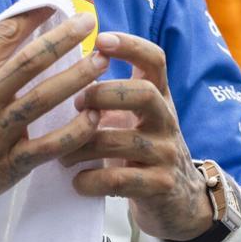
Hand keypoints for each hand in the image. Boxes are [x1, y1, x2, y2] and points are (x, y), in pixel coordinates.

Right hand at [0, 9, 106, 227]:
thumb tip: (4, 44)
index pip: (6, 32)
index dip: (36, 14)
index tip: (59, 4)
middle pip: (34, 58)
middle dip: (67, 37)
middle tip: (93, 24)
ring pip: (47, 97)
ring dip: (79, 77)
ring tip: (102, 63)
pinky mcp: (8, 163)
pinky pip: (50, 144)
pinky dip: (75, 130)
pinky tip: (93, 118)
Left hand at [60, 32, 213, 241]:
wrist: (178, 201)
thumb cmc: (141, 149)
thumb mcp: (134, 117)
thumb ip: (111, 95)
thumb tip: (64, 67)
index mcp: (159, 96)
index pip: (155, 60)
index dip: (130, 45)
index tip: (99, 40)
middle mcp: (166, 120)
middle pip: (143, 93)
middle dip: (104, 94)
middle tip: (76, 104)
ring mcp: (166, 153)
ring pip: (123, 141)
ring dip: (83, 145)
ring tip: (62, 154)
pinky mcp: (160, 186)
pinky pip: (119, 181)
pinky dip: (90, 180)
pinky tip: (76, 181)